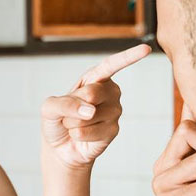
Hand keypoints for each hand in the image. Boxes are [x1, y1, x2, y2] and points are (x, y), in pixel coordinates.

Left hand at [41, 44, 150, 168]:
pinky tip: (80, 135)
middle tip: (70, 113)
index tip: (146, 49)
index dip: (128, 57)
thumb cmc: (57, 121)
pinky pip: (90, 132)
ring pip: (89, 115)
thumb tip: (90, 111)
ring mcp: (114, 111)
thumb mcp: (49, 107)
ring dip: (73, 123)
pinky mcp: (114, 130)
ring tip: (75, 125)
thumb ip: (63, 104)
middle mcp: (110, 91)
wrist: (60, 147)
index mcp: (95, 78)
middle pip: (92, 93)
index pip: (111, 65)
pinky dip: (78, 135)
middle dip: (73, 106)